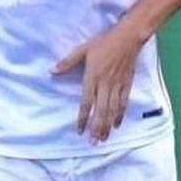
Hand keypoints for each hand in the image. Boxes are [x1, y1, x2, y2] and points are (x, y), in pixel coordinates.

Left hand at [51, 25, 143, 144]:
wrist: (128, 37)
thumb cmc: (104, 43)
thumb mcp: (83, 50)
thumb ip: (67, 62)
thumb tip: (52, 71)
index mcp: (93, 77)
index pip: (86, 102)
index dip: (83, 118)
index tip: (79, 130)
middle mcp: (105, 84)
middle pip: (101, 111)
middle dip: (96, 128)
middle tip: (93, 143)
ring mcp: (117, 85)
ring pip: (112, 110)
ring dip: (107, 125)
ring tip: (103, 138)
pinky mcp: (127, 84)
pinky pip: (124, 103)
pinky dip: (120, 115)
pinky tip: (117, 125)